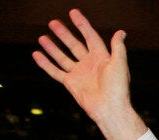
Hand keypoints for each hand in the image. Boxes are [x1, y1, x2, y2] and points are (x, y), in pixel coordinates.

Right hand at [32, 9, 146, 139]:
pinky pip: (55, 71)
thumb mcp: (120, 63)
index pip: (90, 37)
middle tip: (53, 22)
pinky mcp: (70, 83)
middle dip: (64, 34)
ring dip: (53, 47)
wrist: (109, 108)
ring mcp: (79, 73)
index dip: (82, 25)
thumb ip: (118, 47)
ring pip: (62, 57)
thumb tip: (121, 32)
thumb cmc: (118, 87)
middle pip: (74, 45)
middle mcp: (90, 64)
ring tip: (42, 37)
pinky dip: (46, 64)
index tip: (73, 13)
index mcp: (102, 57)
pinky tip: (37, 54)